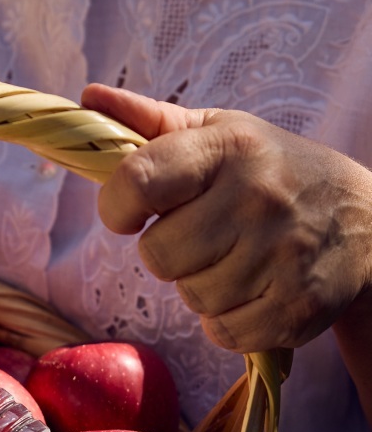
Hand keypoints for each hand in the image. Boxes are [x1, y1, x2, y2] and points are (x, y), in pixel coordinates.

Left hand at [80, 84, 371, 353]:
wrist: (366, 222)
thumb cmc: (270, 173)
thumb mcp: (220, 135)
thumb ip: (151, 123)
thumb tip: (88, 99)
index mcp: (229, 149)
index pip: (139, 180)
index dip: (116, 206)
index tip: (127, 214)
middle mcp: (258, 198)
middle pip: (157, 255)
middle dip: (169, 252)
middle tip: (201, 237)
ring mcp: (282, 255)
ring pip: (191, 297)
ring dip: (202, 287)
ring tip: (235, 261)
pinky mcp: (297, 306)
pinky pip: (222, 332)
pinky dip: (228, 320)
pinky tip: (253, 291)